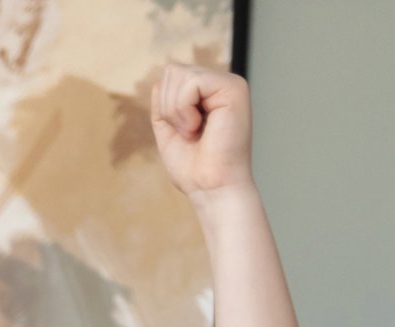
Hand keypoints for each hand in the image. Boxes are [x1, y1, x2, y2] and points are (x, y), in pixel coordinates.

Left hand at [150, 63, 252, 197]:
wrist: (211, 187)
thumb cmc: (193, 168)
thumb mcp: (169, 130)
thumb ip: (165, 104)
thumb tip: (160, 80)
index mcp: (209, 94)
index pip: (172, 76)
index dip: (165, 106)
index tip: (182, 132)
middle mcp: (221, 85)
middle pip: (173, 71)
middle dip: (168, 107)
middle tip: (187, 133)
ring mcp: (230, 84)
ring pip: (180, 74)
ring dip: (175, 110)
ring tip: (193, 131)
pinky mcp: (235, 89)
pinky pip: (192, 81)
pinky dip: (184, 109)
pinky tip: (198, 127)